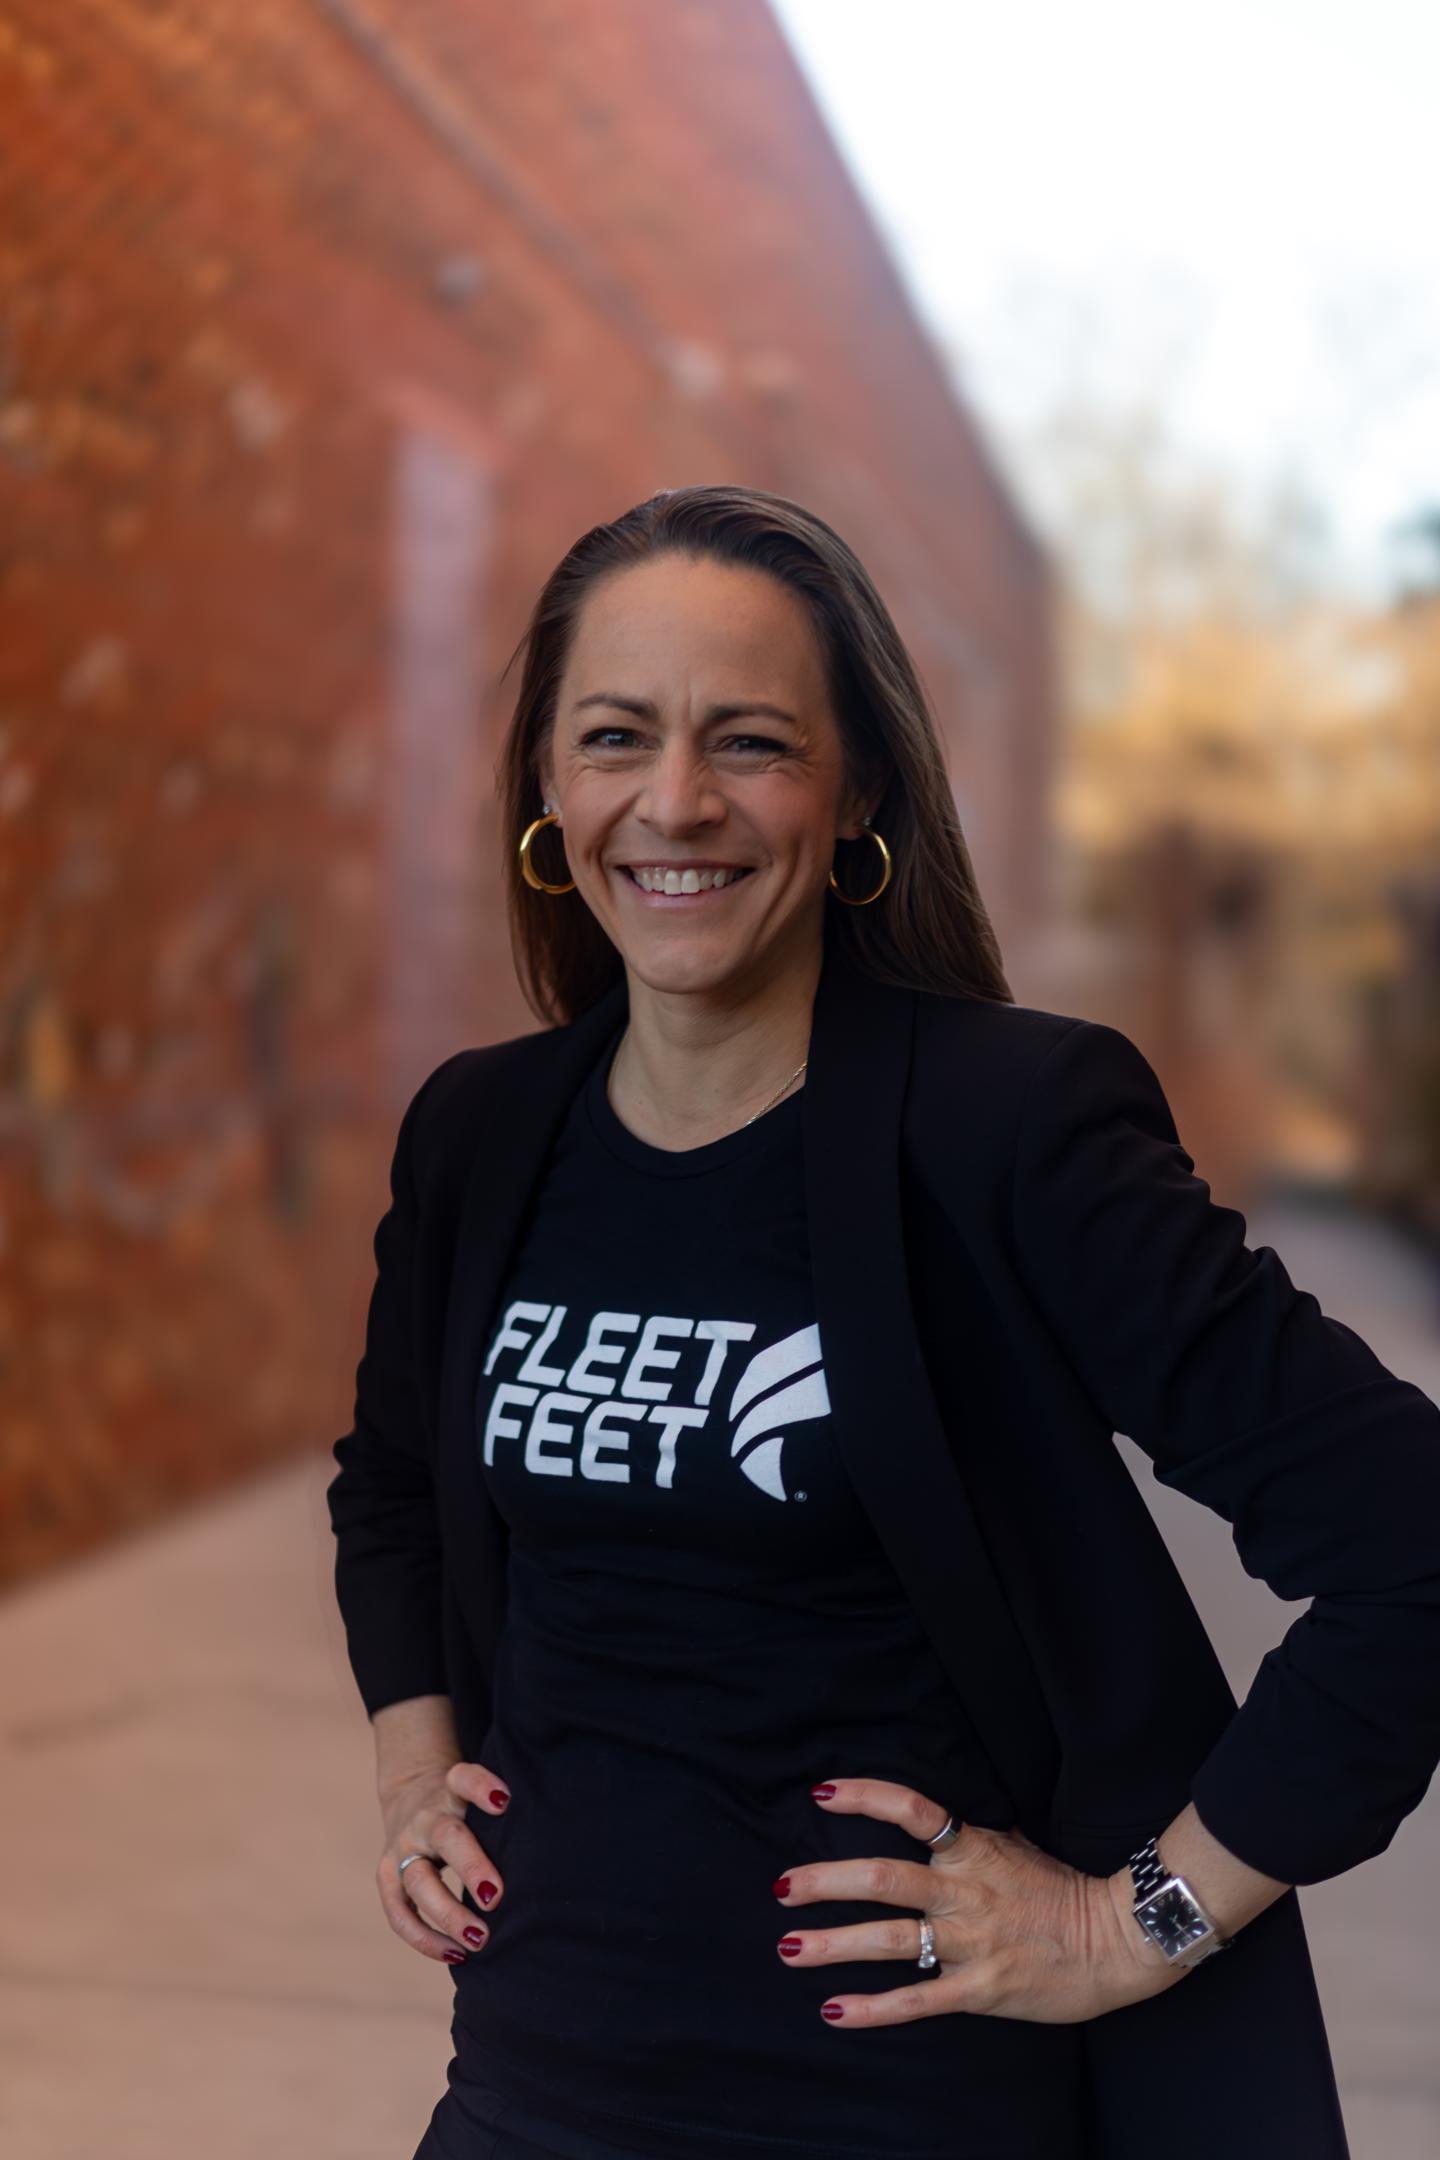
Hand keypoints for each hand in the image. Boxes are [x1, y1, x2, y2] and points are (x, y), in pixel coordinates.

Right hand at [376, 1759, 510, 1965]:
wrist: (410, 1796)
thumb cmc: (463, 1805)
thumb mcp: (477, 1795)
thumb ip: (504, 1816)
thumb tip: (552, 1859)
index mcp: (449, 1788)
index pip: (464, 1777)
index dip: (481, 1787)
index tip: (504, 1802)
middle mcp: (424, 1817)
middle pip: (445, 1837)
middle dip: (471, 1867)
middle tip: (495, 1897)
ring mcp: (402, 1847)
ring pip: (419, 1881)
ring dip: (449, 1913)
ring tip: (479, 1940)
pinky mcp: (387, 1877)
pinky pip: (399, 1913)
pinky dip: (425, 1938)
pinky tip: (455, 1955)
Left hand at [772, 1777, 1182, 2026]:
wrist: (1117, 1941)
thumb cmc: (1061, 1889)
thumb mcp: (1014, 1843)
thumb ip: (968, 1834)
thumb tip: (925, 1815)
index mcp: (973, 1848)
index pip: (912, 1809)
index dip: (865, 1797)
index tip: (821, 1793)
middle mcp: (965, 1891)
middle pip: (884, 1878)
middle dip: (826, 1882)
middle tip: (781, 1887)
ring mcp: (972, 1942)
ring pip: (891, 1940)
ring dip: (834, 1944)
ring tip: (789, 1948)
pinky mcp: (980, 1989)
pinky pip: (918, 2000)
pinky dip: (873, 2008)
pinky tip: (834, 2010)